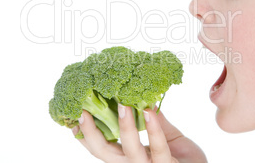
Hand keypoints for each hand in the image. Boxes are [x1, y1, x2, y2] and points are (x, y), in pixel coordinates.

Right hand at [72, 106, 206, 162]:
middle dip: (91, 134)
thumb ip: (153, 122)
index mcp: (128, 157)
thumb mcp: (165, 136)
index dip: (85, 136)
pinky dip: (153, 129)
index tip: (72, 118)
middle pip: (104, 154)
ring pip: (128, 151)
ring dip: (124, 127)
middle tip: (83, 111)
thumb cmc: (182, 157)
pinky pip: (158, 149)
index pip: (101, 148)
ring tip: (122, 104)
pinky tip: (149, 111)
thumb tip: (143, 97)